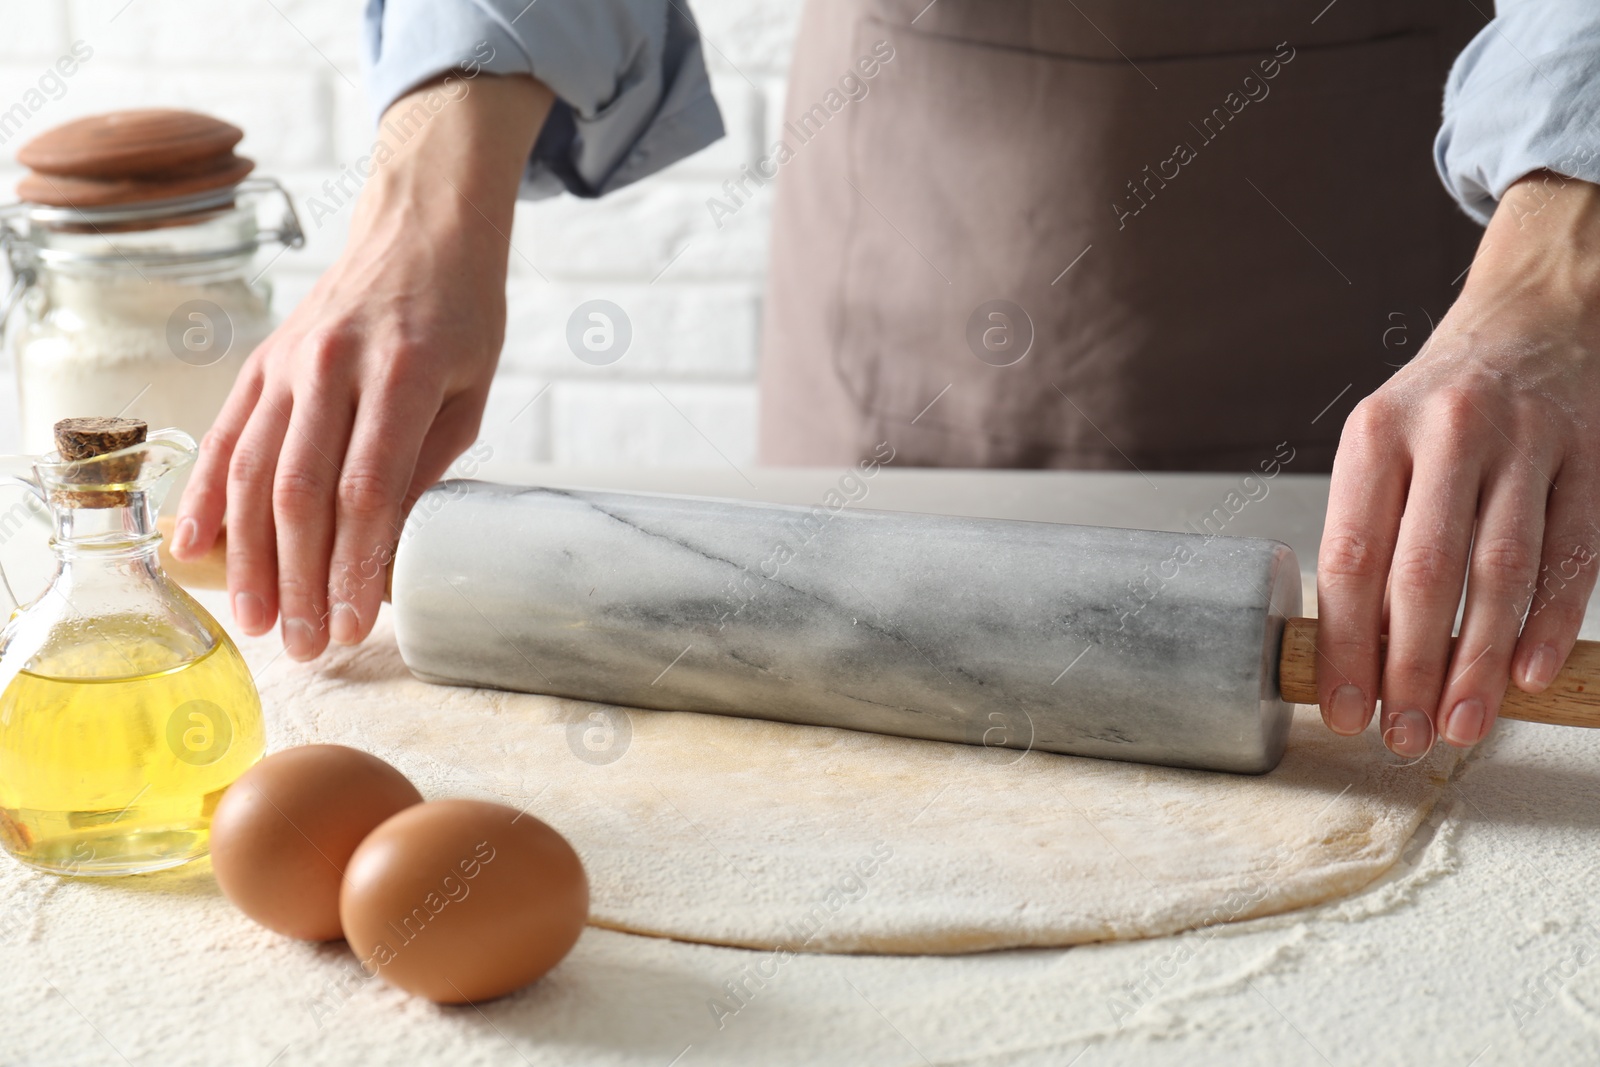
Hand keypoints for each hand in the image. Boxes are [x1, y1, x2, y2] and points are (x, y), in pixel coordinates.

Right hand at [170, 73, 553, 659]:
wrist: (419, 226)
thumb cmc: (461, 314)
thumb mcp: (470, 391)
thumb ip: (427, 465)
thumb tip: (385, 550)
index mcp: (401, 374)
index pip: (368, 490)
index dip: (356, 567)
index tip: (355, 624)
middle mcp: (332, 366)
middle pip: (301, 492)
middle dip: (301, 580)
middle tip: (306, 646)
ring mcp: (287, 362)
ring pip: (254, 472)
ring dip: (250, 556)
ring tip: (256, 621)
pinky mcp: (261, 362)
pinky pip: (226, 437)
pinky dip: (206, 498)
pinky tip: (197, 551)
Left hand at [1317, 170, 1599, 755]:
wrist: (1533, 316)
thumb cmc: (1439, 405)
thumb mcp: (1380, 446)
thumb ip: (1368, 533)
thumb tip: (1350, 652)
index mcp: (1375, 435)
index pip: (1352, 556)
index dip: (1346, 643)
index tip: (1343, 707)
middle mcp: (1447, 432)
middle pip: (1425, 570)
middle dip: (1413, 666)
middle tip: (1406, 736)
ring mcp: (1528, 441)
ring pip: (1501, 569)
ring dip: (1481, 660)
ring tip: (1464, 726)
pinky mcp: (1591, 455)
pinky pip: (1574, 551)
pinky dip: (1552, 619)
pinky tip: (1530, 673)